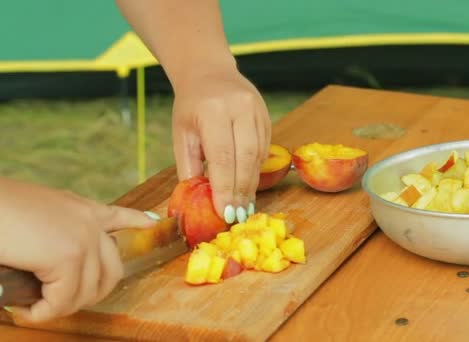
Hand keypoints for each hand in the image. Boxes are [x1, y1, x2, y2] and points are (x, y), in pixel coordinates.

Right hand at [0, 178, 156, 321]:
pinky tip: (27, 309)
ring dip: (61, 306)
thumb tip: (58, 263)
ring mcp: (84, 240)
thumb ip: (59, 232)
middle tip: (59, 301)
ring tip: (35, 306)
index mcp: (83, 209)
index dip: (138, 222)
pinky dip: (43, 312)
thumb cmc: (0, 211)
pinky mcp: (68, 257)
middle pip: (112, 271)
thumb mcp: (40, 214)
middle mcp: (91, 222)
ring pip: (88, 291)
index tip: (152, 223)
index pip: (122, 216)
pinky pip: (63, 301)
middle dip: (91, 293)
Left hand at [171, 69, 271, 223]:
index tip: (225, 212)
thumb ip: (190, 166)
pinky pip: (264, 149)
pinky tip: (248, 185)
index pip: (222, 156)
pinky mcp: (267, 116)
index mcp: (212, 110)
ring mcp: (257, 110)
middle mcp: (239, 107)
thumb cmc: (191, 106)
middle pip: (245, 157)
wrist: (209, 72)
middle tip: (236, 214)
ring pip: (258, 155)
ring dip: (250, 183)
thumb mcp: (182, 134)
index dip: (225, 187)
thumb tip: (199, 200)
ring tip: (242, 204)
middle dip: (241, 190)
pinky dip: (255, 170)